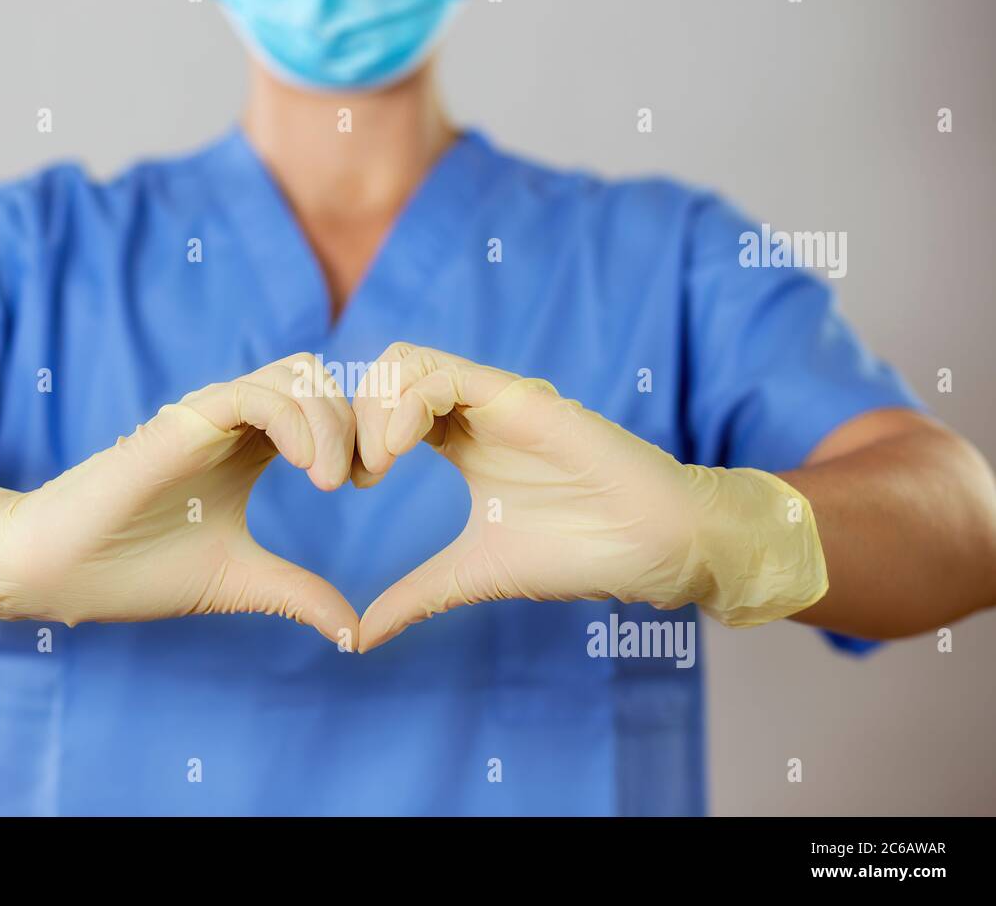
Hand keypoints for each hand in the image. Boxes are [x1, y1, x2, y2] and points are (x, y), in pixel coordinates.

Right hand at [0, 354, 358, 645]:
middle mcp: (233, 424)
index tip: (367, 483)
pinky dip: (295, 420)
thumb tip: (355, 636)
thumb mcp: (239, 581)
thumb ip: (298, 595)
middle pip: (319, 380)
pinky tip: (311, 470)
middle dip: (356, 421)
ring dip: (331, 420)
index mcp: (249, 450)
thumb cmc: (135, 571)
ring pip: (295, 375)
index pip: (323, 408)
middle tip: (360, 478)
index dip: (358, 434)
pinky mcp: (181, 423)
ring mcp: (207, 417)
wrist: (56, 572)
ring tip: (332, 480)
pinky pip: (253, 394)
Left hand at [351, 343, 827, 651]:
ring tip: (377, 465)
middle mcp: (471, 411)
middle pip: (382, 375)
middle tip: (355, 477)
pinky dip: (404, 405)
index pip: (382, 407)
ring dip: (373, 408)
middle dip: (351, 419)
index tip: (349, 486)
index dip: (351, 437)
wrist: (652, 547)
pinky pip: (441, 373)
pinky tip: (398, 452)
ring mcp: (494, 399)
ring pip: (404, 360)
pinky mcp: (517, 397)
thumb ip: (415, 597)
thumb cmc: (577, 552)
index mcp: (459, 440)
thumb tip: (358, 639)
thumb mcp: (473, 574)